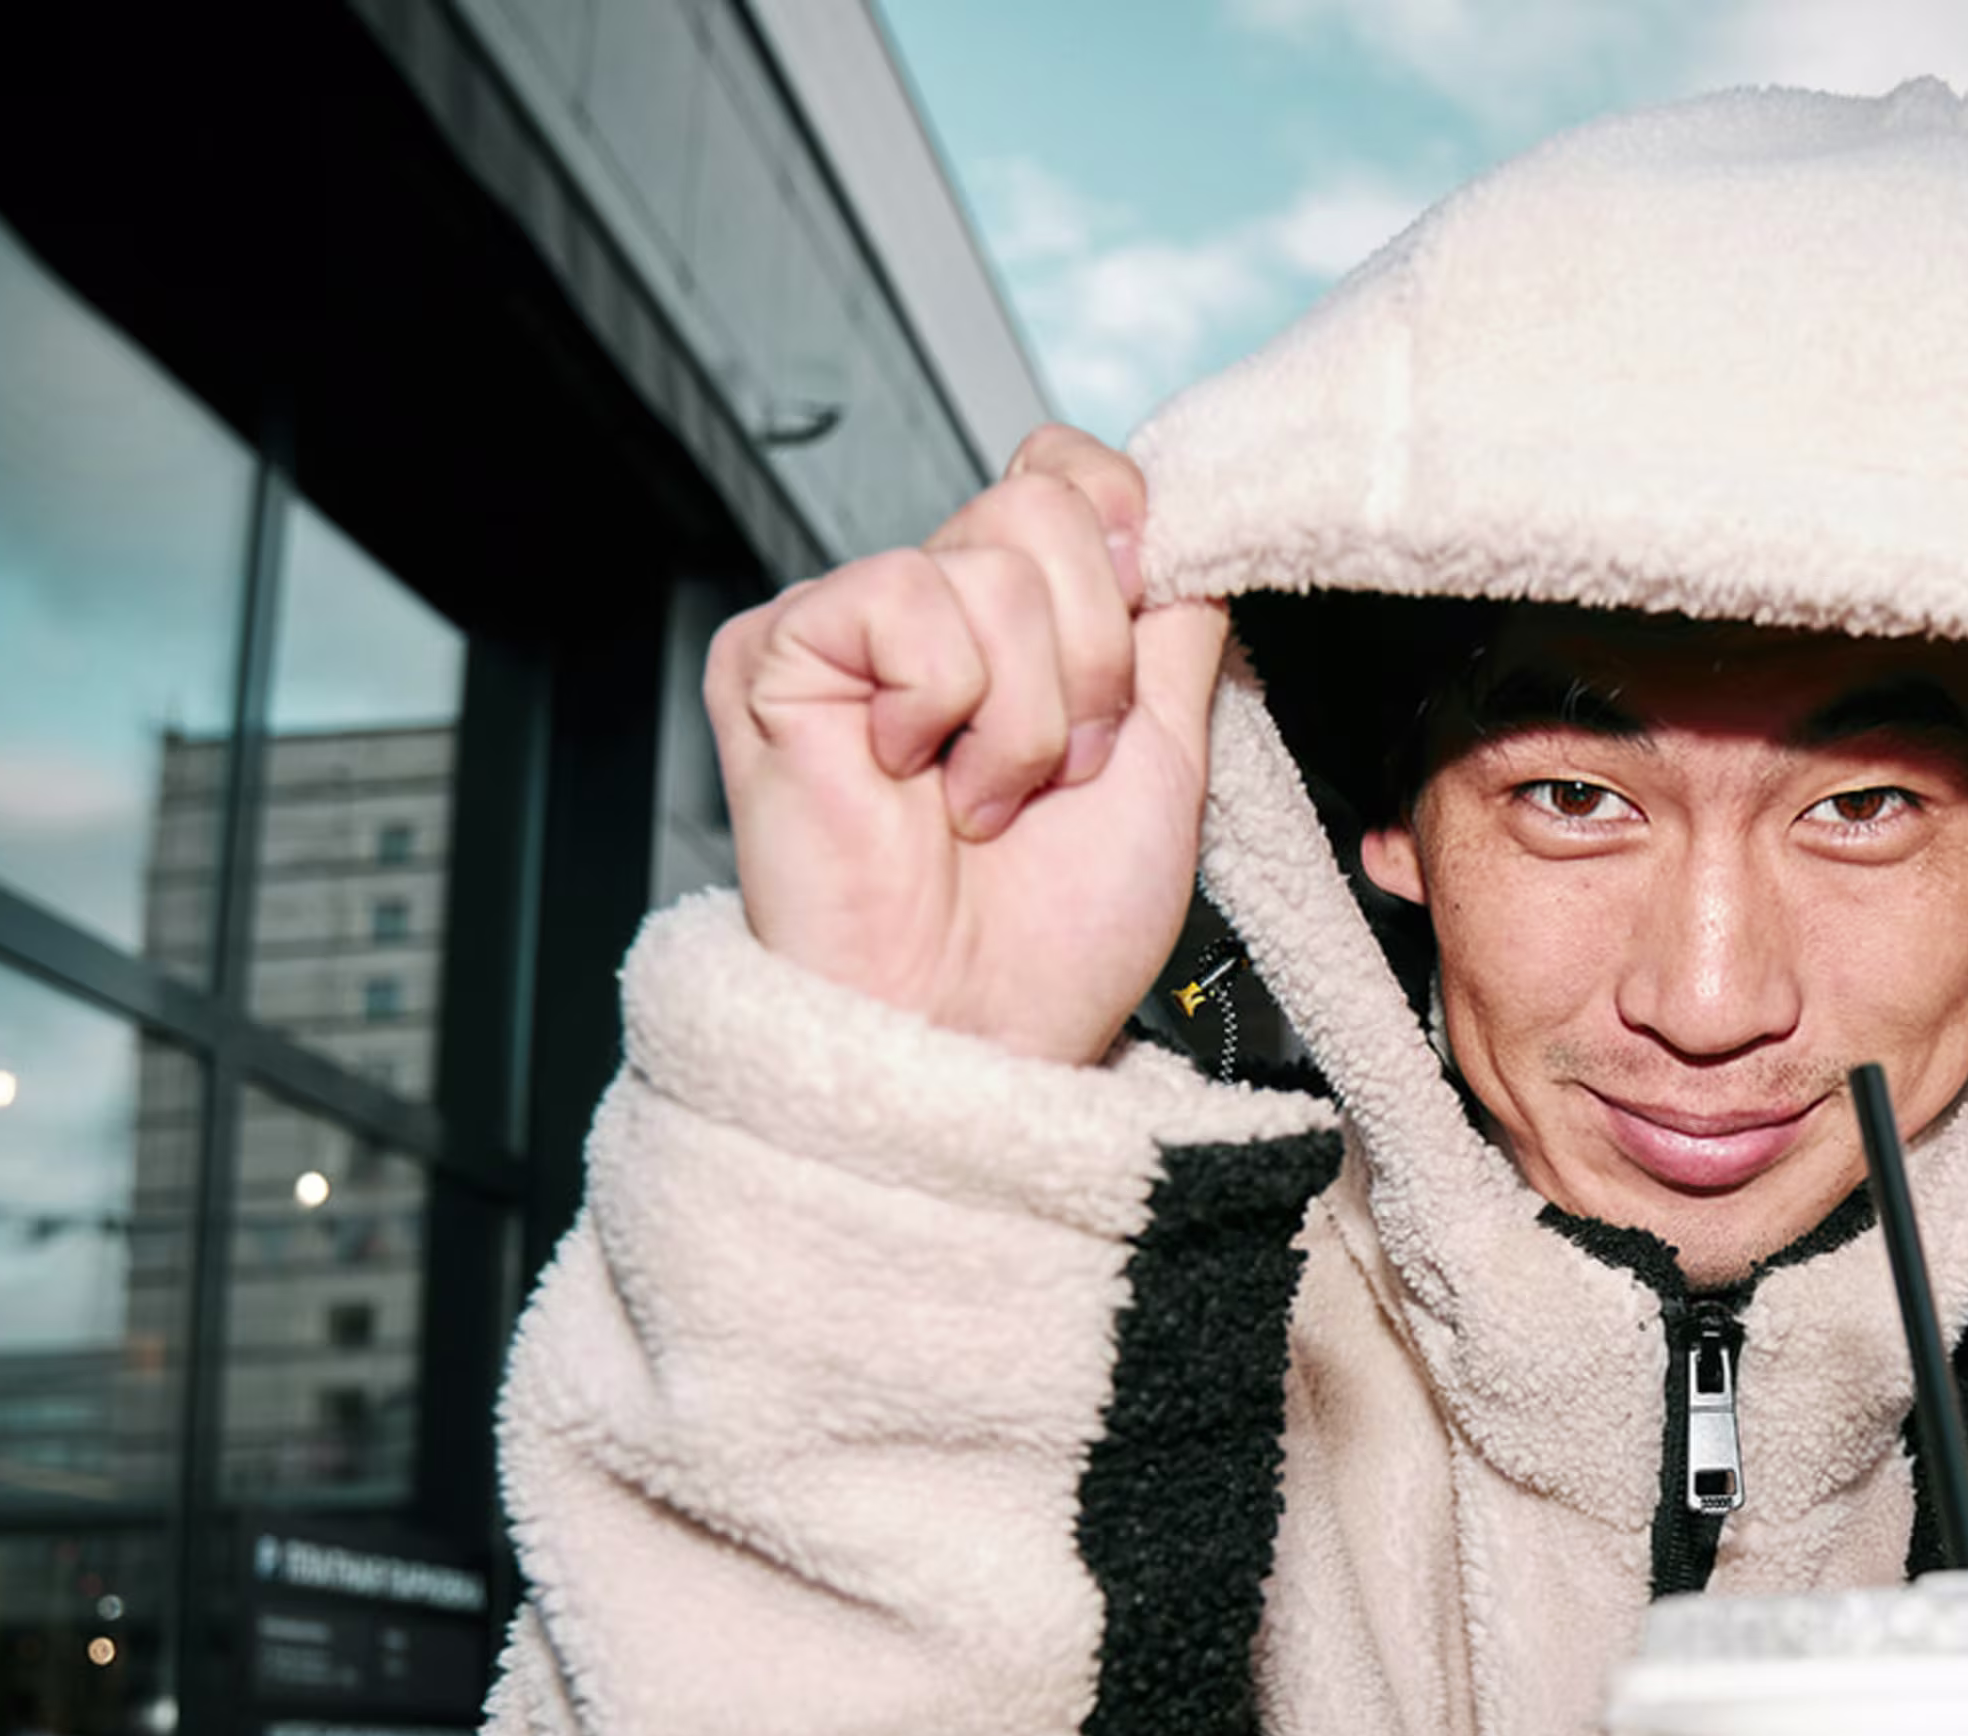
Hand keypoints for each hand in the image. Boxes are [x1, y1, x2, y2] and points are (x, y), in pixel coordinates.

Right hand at [706, 425, 1230, 1062]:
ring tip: (984, 801)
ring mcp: (852, 623)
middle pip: (1046, 507)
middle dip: (1091, 664)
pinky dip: (943, 710)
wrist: (977, 1031)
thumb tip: (1189, 511)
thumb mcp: (1172, 751)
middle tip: (1056, 774)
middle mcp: (936, 606)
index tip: (1131, 673)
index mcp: (1022, 617)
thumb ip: (1179, 619)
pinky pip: (906, 602)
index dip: (1127, 549)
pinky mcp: (778, 649)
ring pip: (990, 567)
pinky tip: (912, 783)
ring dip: (1025, 716)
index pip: (1074, 472)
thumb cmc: (1056, 928)